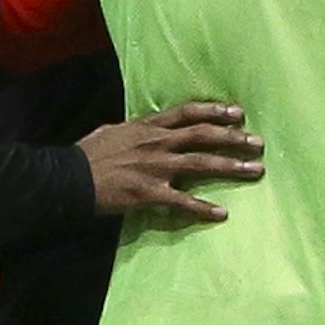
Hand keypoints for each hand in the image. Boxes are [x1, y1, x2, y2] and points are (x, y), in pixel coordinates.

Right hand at [78, 101, 264, 220]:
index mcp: (146, 127)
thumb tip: (137, 126)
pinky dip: (203, 209)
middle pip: (203, 135)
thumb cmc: (86, 156)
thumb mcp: (110, 132)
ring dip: (231, 167)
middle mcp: (155, 143)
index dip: (215, 110)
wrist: (66, 179)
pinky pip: (182, 202)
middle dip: (233, 138)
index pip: (187, 112)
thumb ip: (131, 129)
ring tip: (255, 170)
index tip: (238, 113)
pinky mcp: (148, 193)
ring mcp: (154, 167)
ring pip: (200, 163)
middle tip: (258, 143)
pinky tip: (221, 214)